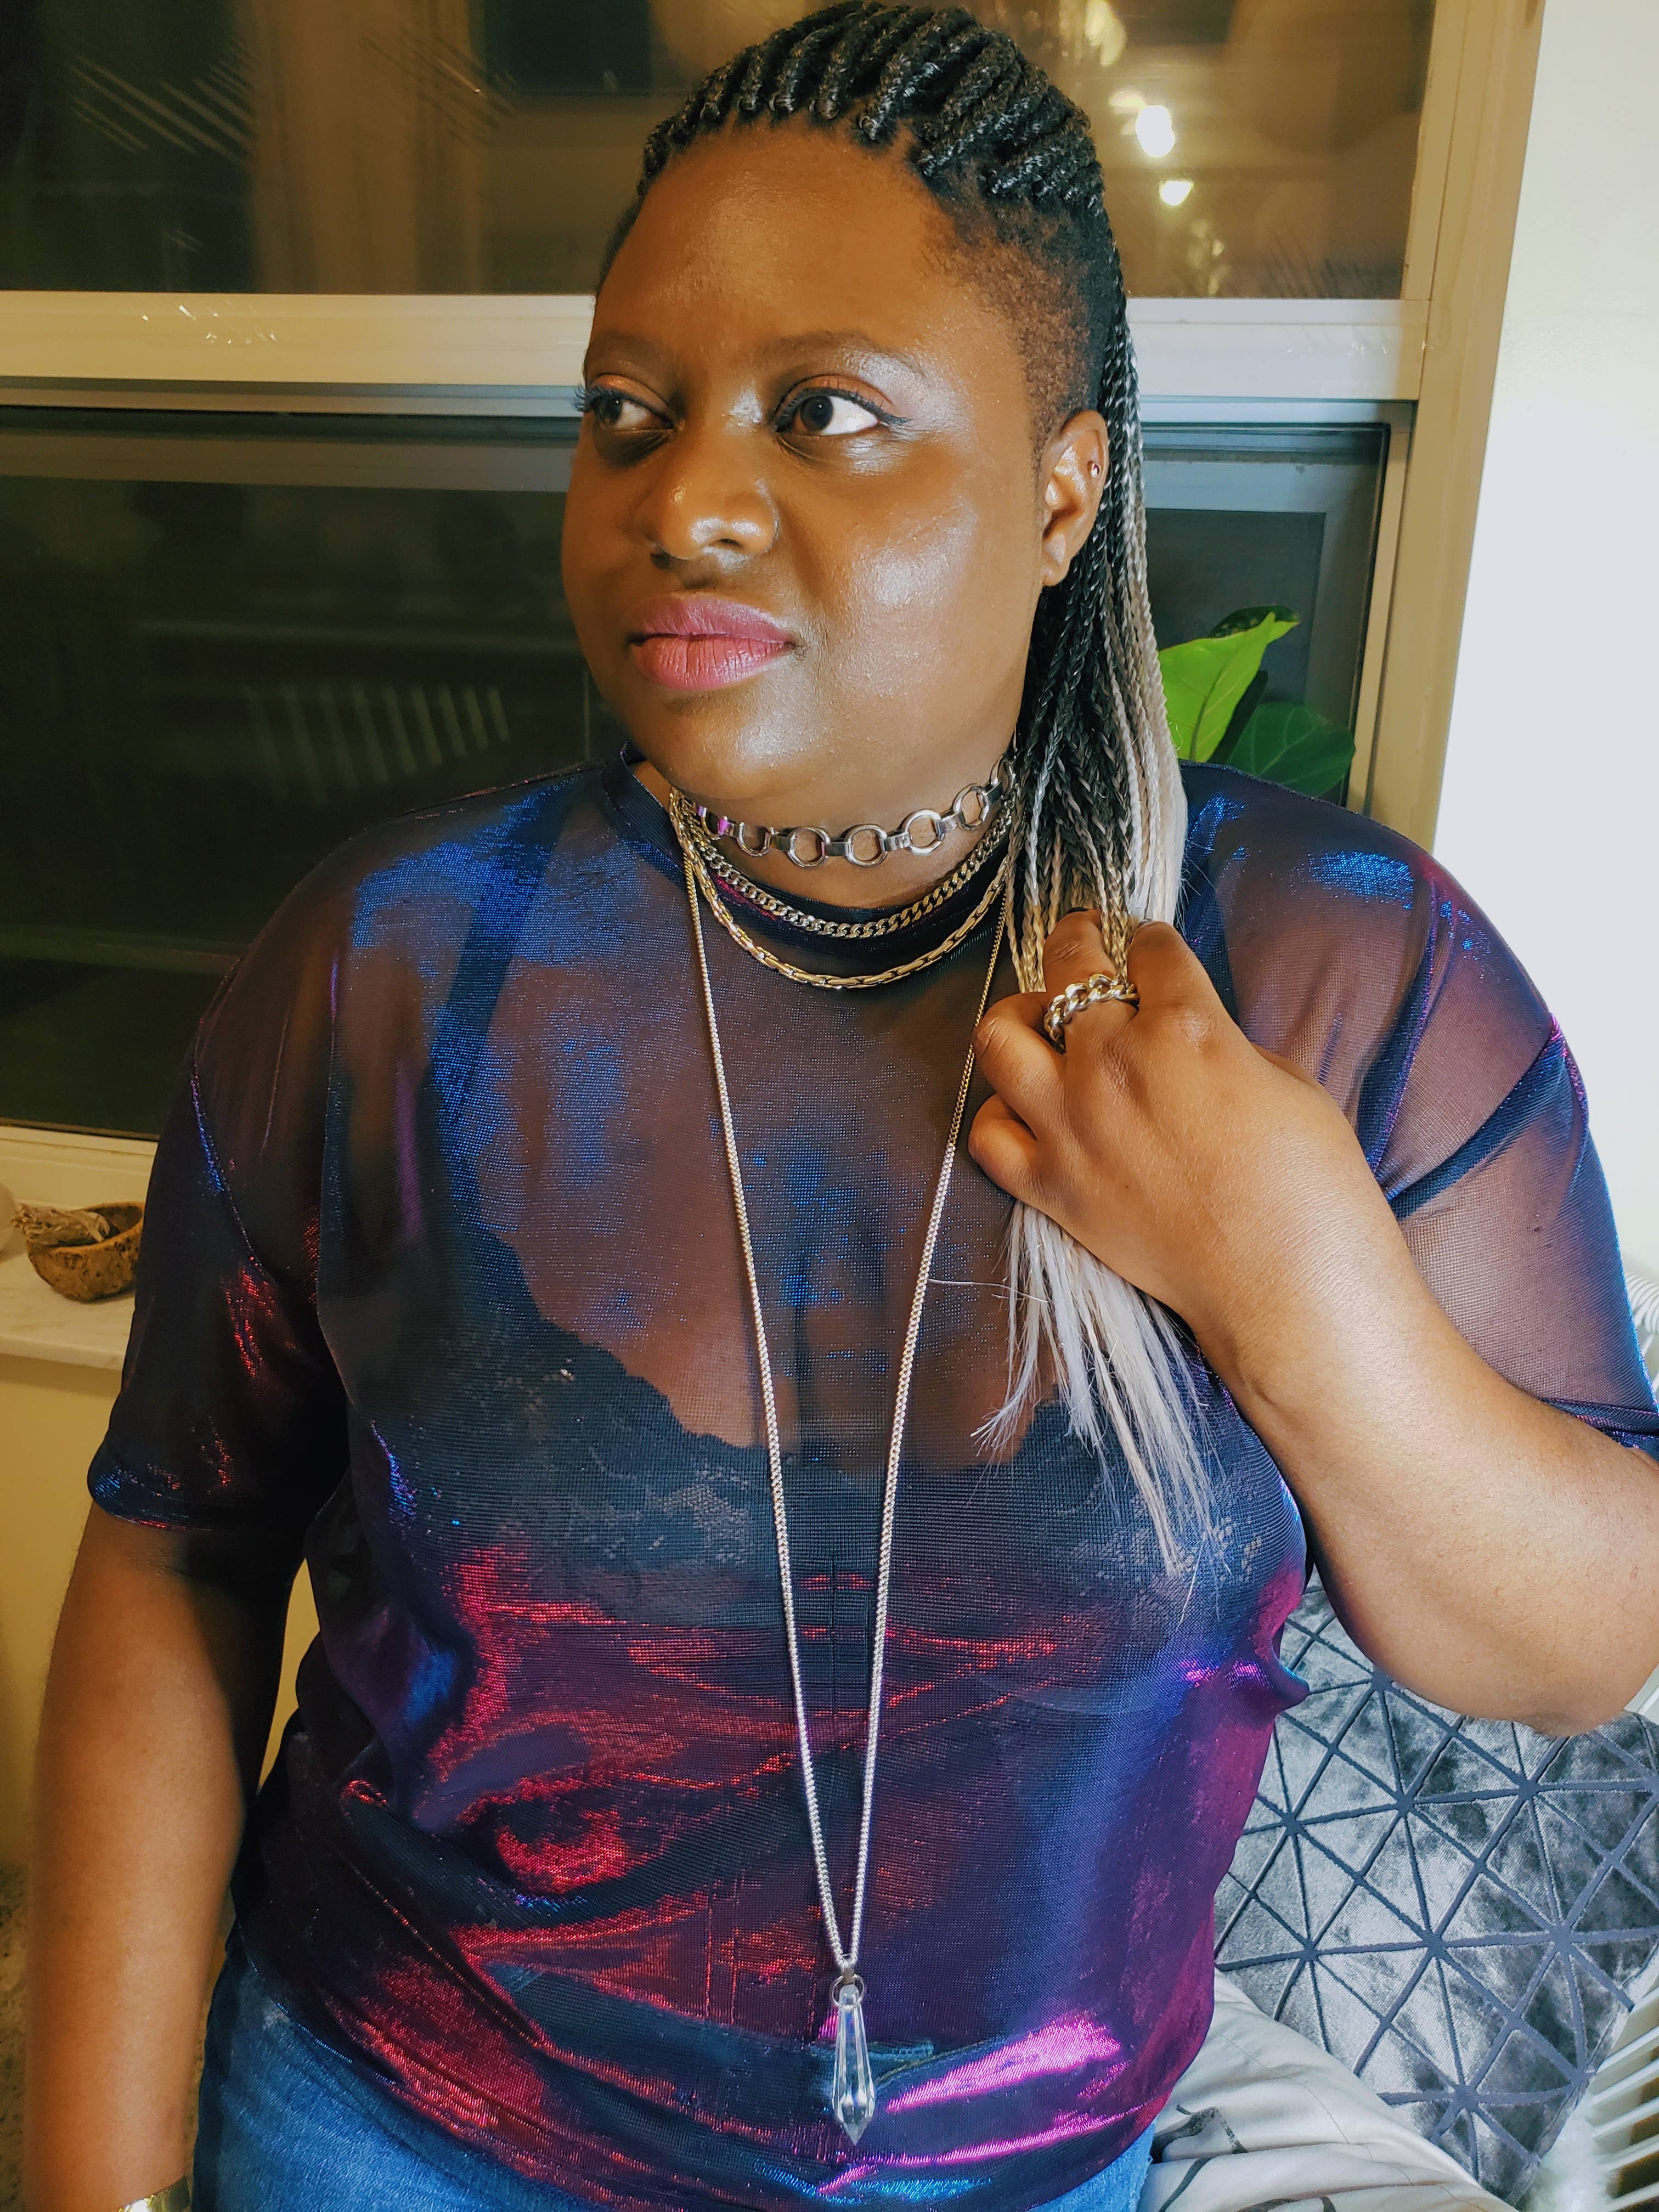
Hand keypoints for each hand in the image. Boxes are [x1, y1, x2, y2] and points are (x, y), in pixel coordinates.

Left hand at [967, 912, 1406, 1392]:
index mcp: (1184, 1025)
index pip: (1150, 947)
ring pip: (998, 1038)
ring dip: (1017, 1016)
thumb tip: (1188, 1041)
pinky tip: (1030, 1112)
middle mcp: (1112, 1063)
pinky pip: (988, 1134)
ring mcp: (1070, 1126)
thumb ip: (1222, 1045)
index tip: (1154, 950)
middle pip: (1066, 968)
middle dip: (1077, 941)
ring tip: (1038, 1021)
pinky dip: (1002, 1114)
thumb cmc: (1311, 1184)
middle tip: (1084, 942)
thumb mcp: (1286, 1080)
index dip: (1154, 942)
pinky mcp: (1050, 1188)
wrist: (1288, 1285)